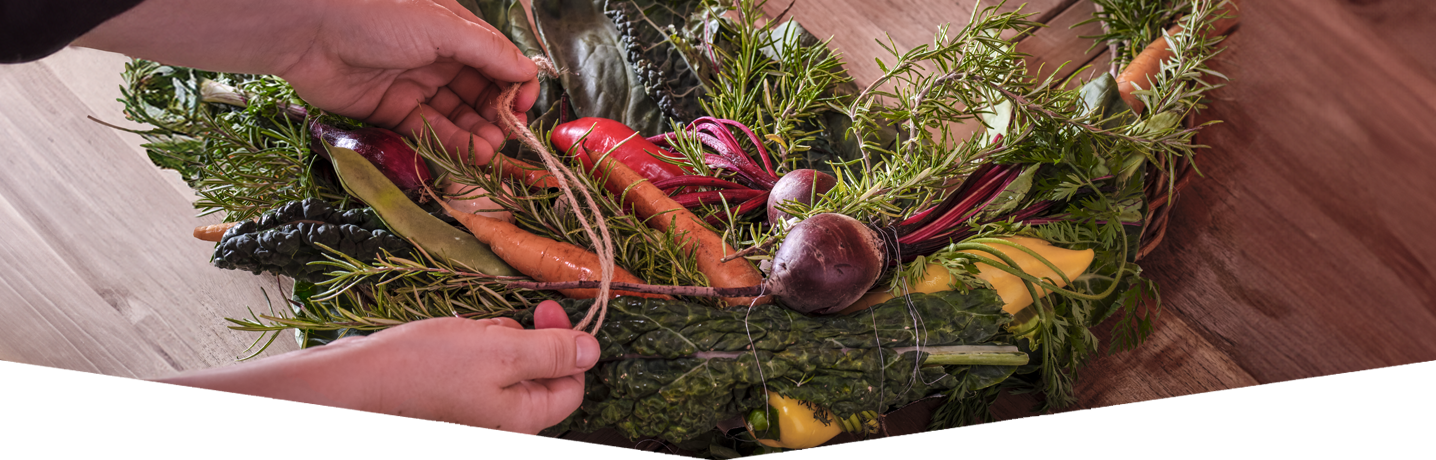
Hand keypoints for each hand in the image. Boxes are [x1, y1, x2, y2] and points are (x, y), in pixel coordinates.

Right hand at [93, 301, 597, 459]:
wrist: (350, 388)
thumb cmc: (421, 368)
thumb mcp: (501, 348)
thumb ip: (552, 352)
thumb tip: (592, 351)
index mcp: (519, 424)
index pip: (570, 387)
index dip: (567, 344)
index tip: (546, 308)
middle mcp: (496, 438)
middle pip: (533, 383)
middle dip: (522, 343)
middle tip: (495, 322)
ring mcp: (465, 434)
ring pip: (499, 381)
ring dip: (491, 349)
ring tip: (463, 334)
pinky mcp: (437, 423)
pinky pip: (468, 386)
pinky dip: (465, 362)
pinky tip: (443, 347)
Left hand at [275, 0, 540, 164]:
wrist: (309, 30)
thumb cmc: (377, 15)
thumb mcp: (443, 27)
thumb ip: (489, 52)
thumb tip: (528, 72)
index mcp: (454, 31)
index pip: (498, 62)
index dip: (515, 85)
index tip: (526, 107)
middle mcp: (438, 57)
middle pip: (480, 92)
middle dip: (497, 115)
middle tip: (508, 137)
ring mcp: (415, 84)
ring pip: (456, 115)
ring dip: (477, 134)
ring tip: (489, 151)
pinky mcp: (391, 110)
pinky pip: (428, 130)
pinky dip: (450, 143)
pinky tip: (468, 153)